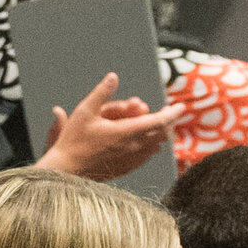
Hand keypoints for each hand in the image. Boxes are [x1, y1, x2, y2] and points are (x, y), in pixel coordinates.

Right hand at [44, 72, 171, 179]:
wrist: (66, 170)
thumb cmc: (73, 140)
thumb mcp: (84, 111)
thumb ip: (102, 93)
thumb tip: (113, 76)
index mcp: (126, 132)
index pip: (158, 121)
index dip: (172, 113)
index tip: (180, 107)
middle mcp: (132, 147)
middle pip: (160, 133)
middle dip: (167, 121)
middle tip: (170, 113)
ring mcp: (130, 159)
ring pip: (155, 145)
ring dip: (160, 134)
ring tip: (161, 126)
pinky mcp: (125, 167)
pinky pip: (146, 156)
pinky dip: (151, 146)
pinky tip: (149, 144)